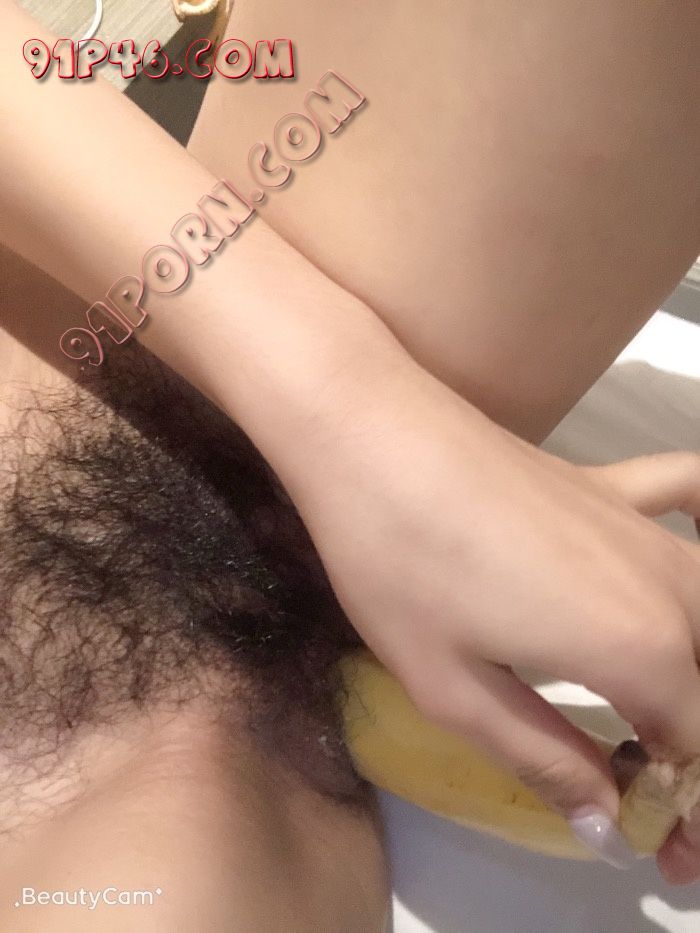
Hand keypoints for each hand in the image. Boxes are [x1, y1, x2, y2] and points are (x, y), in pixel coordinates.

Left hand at [289, 361, 699, 880]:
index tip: (662, 852)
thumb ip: (545, 757)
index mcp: (638, 648)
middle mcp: (668, 585)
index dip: (683, 807)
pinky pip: (690, 501)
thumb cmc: (400, 567)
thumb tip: (607, 822)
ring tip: (654, 719)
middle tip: (645, 793)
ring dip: (695, 675)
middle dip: (690, 752)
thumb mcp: (455, 690)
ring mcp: (644, 526)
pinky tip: (691, 550)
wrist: (373, 436)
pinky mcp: (611, 486)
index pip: (696, 747)